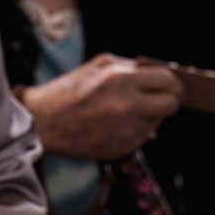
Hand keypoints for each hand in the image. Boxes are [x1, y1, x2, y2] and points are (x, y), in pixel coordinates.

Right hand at [21, 54, 181, 161]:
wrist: (43, 123)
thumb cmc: (68, 91)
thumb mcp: (101, 66)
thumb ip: (131, 67)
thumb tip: (157, 72)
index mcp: (121, 80)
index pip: (167, 80)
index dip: (171, 81)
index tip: (169, 83)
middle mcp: (127, 106)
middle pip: (171, 104)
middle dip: (169, 99)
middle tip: (161, 97)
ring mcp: (126, 130)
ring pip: (158, 122)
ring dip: (149, 115)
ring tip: (127, 110)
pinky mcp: (122, 148)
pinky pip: (143, 137)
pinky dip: (136, 130)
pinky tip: (116, 124)